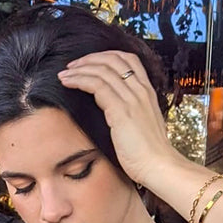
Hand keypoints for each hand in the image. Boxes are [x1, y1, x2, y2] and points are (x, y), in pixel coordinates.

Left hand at [57, 51, 175, 185]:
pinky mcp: (120, 110)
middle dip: (88, 59)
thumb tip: (114, 113)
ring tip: (64, 74)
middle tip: (71, 65)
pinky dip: (79, 80)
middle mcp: (140, 90)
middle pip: (112, 60)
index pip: (128, 60)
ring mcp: (131, 98)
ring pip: (101, 71)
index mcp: (147, 92)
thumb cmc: (149, 154)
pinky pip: (96, 85)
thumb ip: (131, 115)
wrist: (158, 166)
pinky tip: (67, 83)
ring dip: (79, 69)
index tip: (88, 63)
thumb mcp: (142, 127)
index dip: (105, 57)